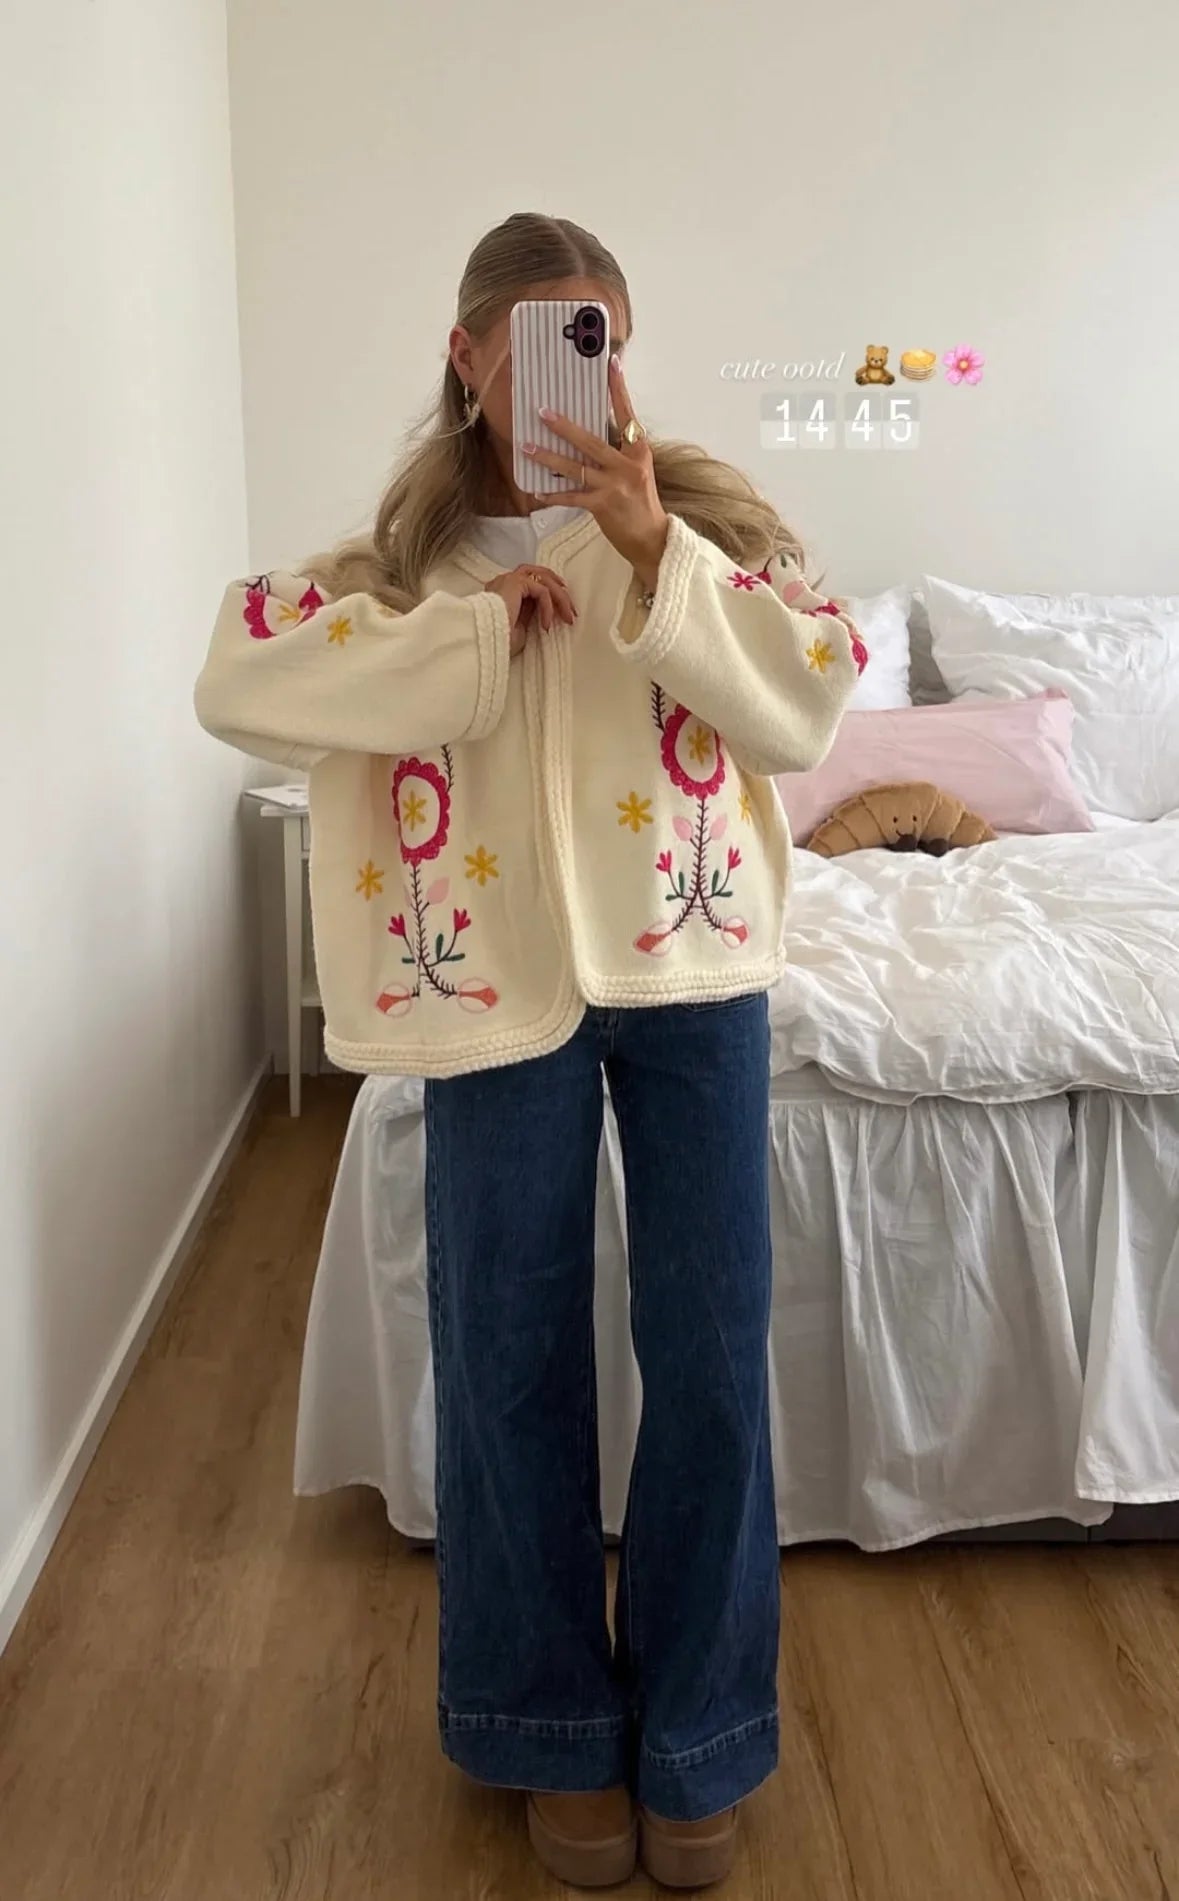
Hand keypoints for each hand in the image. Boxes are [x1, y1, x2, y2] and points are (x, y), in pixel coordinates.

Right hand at [485, 564, 575, 656]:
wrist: (483, 642)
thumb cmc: (497, 641)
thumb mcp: (520, 629)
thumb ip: (531, 615)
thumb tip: (545, 612)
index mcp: (504, 591)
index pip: (532, 582)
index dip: (551, 594)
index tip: (563, 611)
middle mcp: (505, 580)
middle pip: (540, 575)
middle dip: (560, 591)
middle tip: (572, 610)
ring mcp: (509, 579)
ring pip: (543, 579)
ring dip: (560, 598)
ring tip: (567, 617)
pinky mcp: (515, 582)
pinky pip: (541, 590)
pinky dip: (548, 607)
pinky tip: (546, 624)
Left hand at [519, 356, 669, 590]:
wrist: (652, 538)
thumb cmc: (641, 503)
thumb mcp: (636, 471)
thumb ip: (618, 453)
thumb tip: (588, 435)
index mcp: (638, 451)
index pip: (627, 414)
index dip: (618, 389)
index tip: (611, 363)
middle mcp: (627, 465)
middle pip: (591, 440)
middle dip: (564, 426)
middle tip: (542, 411)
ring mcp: (614, 485)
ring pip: (575, 467)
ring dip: (548, 458)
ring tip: (527, 447)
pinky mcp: (602, 505)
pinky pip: (571, 497)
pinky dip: (553, 494)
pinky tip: (537, 491)